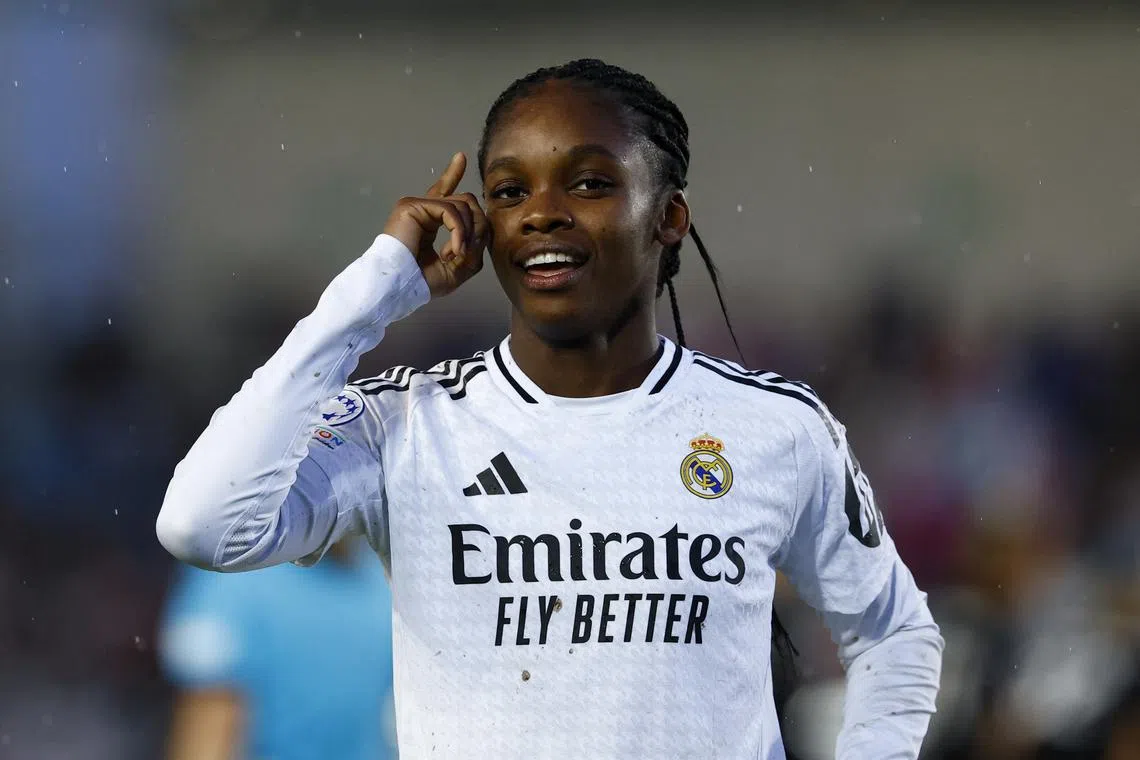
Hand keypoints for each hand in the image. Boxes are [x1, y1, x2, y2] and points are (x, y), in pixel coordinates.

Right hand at [382, 152, 488, 297]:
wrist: (399, 287)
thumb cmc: (421, 282)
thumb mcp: (457, 268)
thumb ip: (472, 248)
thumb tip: (481, 231)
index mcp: (428, 222)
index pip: (444, 196)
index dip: (452, 176)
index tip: (460, 158)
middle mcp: (422, 210)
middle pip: (463, 200)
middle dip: (477, 224)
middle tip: (471, 249)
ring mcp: (416, 206)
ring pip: (461, 205)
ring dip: (468, 233)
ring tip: (458, 254)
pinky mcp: (412, 206)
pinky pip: (450, 211)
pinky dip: (459, 232)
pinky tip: (454, 250)